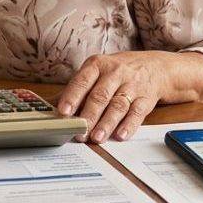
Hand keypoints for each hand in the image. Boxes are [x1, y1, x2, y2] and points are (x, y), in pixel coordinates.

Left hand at [55, 51, 170, 142]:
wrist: (155, 66)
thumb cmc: (116, 72)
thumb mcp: (96, 72)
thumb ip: (76, 89)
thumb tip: (48, 105)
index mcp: (97, 65)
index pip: (82, 81)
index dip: (72, 97)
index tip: (64, 112)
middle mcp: (115, 72)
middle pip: (100, 96)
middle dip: (89, 116)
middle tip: (79, 132)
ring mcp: (132, 85)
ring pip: (117, 106)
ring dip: (106, 124)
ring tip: (96, 138)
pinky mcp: (147, 98)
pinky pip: (137, 113)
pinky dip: (129, 125)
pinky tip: (120, 135)